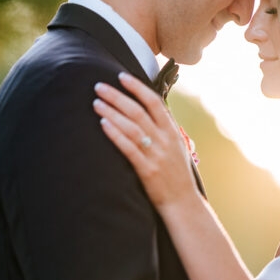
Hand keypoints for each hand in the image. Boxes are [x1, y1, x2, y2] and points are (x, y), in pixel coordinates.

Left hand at [93, 72, 199, 210]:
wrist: (183, 203)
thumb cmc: (177, 175)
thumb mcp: (177, 147)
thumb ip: (165, 130)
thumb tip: (152, 111)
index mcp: (172, 131)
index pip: (154, 102)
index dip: (137, 87)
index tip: (121, 76)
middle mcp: (164, 140)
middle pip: (138, 111)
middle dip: (116, 96)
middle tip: (99, 86)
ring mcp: (156, 154)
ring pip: (131, 126)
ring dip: (111, 112)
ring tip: (96, 103)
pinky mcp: (147, 169)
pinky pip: (128, 148)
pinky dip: (115, 134)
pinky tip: (103, 123)